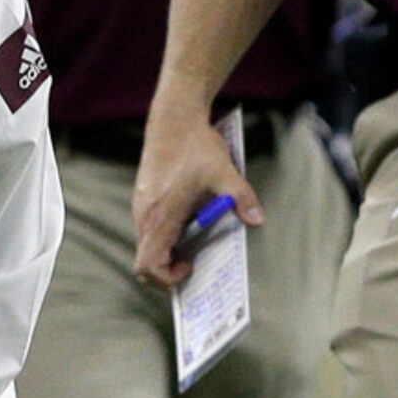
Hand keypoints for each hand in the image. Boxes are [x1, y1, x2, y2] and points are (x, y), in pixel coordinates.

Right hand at [132, 104, 263, 290]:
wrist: (172, 119)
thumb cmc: (194, 146)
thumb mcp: (224, 172)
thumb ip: (241, 198)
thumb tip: (257, 220)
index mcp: (160, 215)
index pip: (149, 264)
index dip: (167, 277)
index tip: (190, 268)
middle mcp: (144, 216)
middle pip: (143, 263)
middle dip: (166, 272)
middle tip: (191, 266)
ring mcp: (140, 208)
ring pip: (146, 247)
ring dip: (166, 254)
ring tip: (192, 246)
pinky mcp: (142, 201)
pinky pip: (148, 232)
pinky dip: (163, 240)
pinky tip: (186, 226)